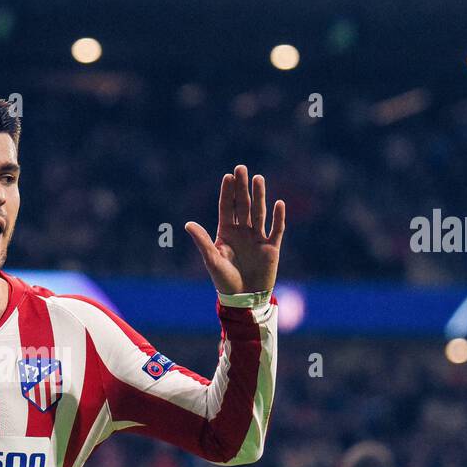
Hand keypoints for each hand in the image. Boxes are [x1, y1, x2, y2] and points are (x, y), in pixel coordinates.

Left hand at [185, 165, 284, 294]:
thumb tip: (188, 224)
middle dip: (242, 187)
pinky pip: (276, 229)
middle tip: (241, 168)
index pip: (227, 208)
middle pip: (243, 205)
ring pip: (259, 212)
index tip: (228, 176)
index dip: (227, 192)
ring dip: (259, 196)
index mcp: (226, 233)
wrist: (244, 299)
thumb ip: (202, 241)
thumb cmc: (224, 281)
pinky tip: (279, 203)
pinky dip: (279, 217)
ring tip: (258, 178)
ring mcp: (257, 238)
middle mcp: (242, 232)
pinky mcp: (271, 248)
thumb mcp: (212, 260)